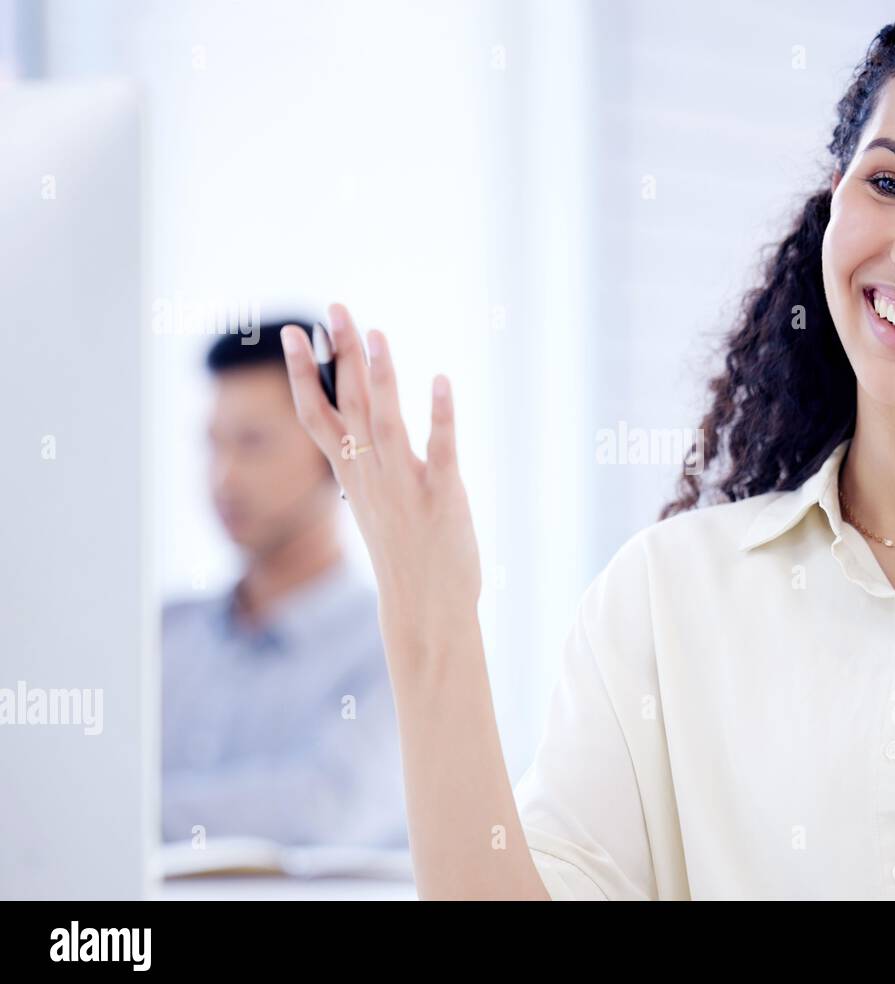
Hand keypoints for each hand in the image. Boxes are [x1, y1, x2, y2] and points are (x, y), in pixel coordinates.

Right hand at [280, 303, 481, 630]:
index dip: (303, 373)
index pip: (316, 415)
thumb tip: (357, 429)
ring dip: (381, 377)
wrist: (424, 609)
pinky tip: (441, 379)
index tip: (294, 332)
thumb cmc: (405, 554)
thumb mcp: (376, 502)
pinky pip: (440, 450)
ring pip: (386, 423)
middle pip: (347, 406)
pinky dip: (440, 414)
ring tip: (376, 333)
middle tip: (334, 307)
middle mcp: (371, 475)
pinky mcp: (442, 496)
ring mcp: (405, 486)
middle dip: (339, 354)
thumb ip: (367, 463)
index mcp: (353, 475)